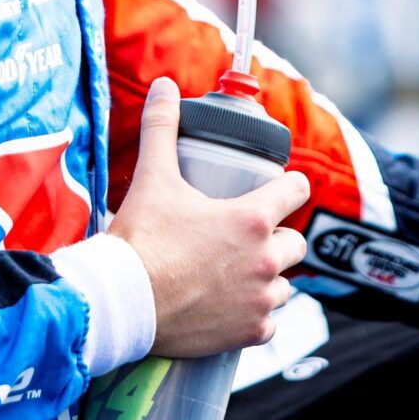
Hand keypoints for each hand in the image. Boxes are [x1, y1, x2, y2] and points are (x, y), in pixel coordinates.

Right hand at [108, 78, 311, 357]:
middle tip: (245, 237)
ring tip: (238, 273)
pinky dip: (256, 316)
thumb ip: (162, 127)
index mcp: (253, 219)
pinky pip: (270, 322)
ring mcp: (261, 299)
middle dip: (276, 238)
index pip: (297, 190)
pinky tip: (234, 308)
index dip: (287, 186)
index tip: (277, 189)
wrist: (121, 303)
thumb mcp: (154, 178)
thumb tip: (164, 86)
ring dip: (269, 277)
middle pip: (295, 242)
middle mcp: (266, 260)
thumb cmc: (141, 239)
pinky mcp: (250, 333)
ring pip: (285, 284)